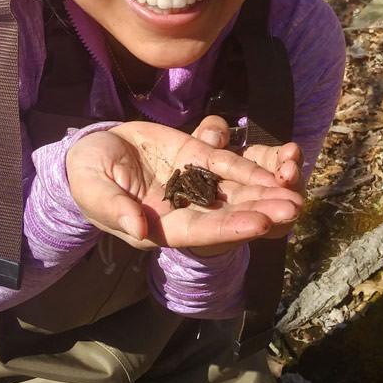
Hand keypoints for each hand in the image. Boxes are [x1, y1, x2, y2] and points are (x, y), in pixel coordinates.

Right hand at [66, 119, 303, 252]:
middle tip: (294, 209)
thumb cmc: (86, 176)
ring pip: (232, 191)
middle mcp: (181, 210)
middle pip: (225, 214)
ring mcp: (190, 183)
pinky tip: (273, 169)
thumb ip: (114, 208)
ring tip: (296, 193)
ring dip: (264, 192)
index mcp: (158, 226)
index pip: (197, 230)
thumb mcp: (92, 189)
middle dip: (260, 212)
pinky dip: (248, 166)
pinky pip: (223, 163)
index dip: (228, 227)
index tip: (260, 223)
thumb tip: (140, 230)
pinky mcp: (193, 157)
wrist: (90, 152)